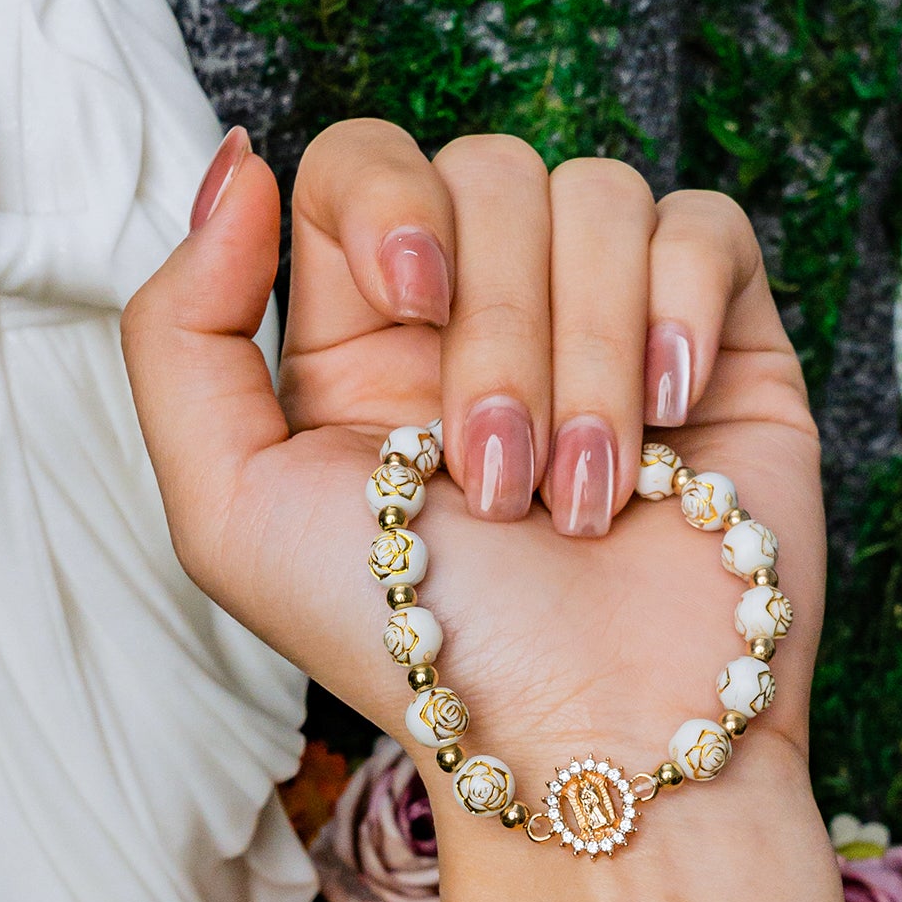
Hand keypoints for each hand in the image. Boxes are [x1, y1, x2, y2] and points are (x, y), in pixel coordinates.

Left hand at [123, 120, 820, 820]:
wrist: (592, 739)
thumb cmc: (418, 650)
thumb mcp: (232, 515)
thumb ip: (181, 333)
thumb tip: (238, 165)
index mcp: (367, 338)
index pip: (365, 162)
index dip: (388, 200)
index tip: (410, 304)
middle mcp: (487, 313)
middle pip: (487, 175)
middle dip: (498, 331)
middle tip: (500, 482)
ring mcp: (609, 322)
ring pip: (596, 195)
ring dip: (586, 354)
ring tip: (584, 497)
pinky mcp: (720, 345)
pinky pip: (706, 226)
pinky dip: (684, 306)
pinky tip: (669, 420)